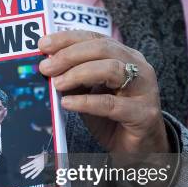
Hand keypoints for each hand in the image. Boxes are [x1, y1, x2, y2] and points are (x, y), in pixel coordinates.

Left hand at [20, 152, 45, 178]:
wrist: (48, 156)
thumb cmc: (41, 155)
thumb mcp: (36, 156)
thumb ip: (31, 157)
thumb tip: (27, 157)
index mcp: (35, 160)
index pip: (28, 164)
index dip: (25, 166)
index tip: (21, 168)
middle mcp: (36, 164)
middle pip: (30, 168)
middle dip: (25, 170)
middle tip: (21, 172)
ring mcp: (39, 167)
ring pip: (33, 171)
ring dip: (29, 174)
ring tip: (26, 176)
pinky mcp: (41, 169)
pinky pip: (38, 172)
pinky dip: (35, 175)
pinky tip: (31, 177)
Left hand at [39, 31, 169, 152]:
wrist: (141, 148)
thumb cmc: (113, 117)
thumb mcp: (91, 92)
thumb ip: (75, 77)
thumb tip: (48, 65)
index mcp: (125, 56)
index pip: (95, 38)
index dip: (68, 38)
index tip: (43, 44)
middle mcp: (138, 67)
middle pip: (103, 48)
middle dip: (69, 55)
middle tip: (46, 67)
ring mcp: (144, 89)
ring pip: (110, 69)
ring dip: (78, 74)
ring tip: (57, 84)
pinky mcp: (143, 114)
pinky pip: (111, 104)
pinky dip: (86, 102)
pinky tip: (67, 103)